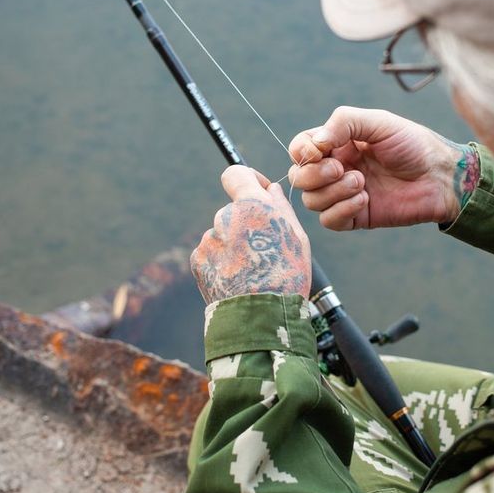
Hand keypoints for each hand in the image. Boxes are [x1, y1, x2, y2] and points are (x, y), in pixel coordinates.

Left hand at [190, 166, 311, 303]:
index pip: (236, 173)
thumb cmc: (286, 277)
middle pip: (234, 210)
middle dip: (247, 223)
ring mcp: (208, 239)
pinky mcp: (197, 260)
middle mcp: (224, 216)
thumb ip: (280, 208)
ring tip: (252, 272)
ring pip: (223, 234)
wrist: (259, 319)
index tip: (258, 194)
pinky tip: (237, 280)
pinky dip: (222, 263)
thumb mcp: (296, 238)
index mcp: (250, 205)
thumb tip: (271, 190)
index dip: (248, 180)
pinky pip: (212, 254)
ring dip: (235, 246)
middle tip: (265, 251)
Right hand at [287, 106, 478, 230]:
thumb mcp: (379, 122)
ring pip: (311, 201)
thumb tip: (314, 144)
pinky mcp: (356, 217)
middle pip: (300, 177)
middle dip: (314, 174)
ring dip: (332, 192)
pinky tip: (364, 199)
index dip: (302, 151)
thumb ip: (343, 123)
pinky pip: (329, 221)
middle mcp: (337, 169)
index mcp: (338, 143)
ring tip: (361, 182)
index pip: (300, 149)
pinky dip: (341, 210)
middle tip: (341, 168)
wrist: (440, 176)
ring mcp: (344, 194)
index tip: (320, 151)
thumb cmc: (413, 144)